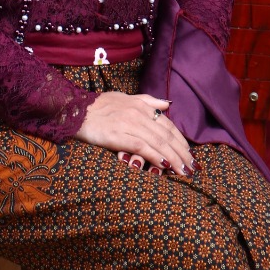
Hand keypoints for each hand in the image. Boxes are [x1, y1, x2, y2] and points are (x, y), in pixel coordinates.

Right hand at [74, 92, 194, 175]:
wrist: (76, 110)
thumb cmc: (100, 106)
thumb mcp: (125, 98)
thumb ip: (147, 101)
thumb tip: (168, 104)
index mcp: (141, 104)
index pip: (168, 124)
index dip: (181, 140)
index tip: (190, 154)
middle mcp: (138, 113)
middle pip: (166, 135)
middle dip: (182, 152)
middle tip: (193, 168)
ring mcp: (129, 123)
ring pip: (158, 142)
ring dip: (174, 158)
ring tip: (184, 171)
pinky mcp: (119, 135)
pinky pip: (142, 147)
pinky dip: (155, 156)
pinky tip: (165, 166)